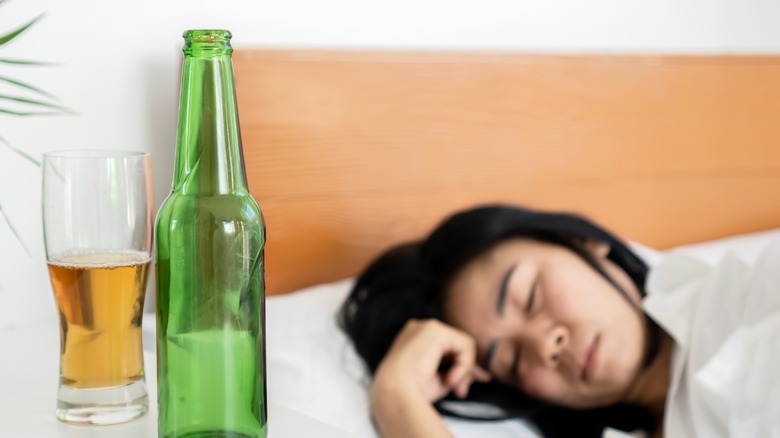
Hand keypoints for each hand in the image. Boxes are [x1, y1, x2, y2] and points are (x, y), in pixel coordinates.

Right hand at [372, 319, 491, 403]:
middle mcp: (419, 328)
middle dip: (465, 368)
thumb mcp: (440, 380)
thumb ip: (458, 372)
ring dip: (463, 370)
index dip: (460, 366)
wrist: (396, 395)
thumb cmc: (412, 392)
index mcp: (414, 339)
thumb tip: (482, 374)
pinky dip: (463, 366)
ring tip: (452, 387)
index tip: (464, 388)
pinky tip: (449, 379)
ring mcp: (427, 326)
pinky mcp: (435, 330)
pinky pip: (465, 346)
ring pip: (463, 345)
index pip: (447, 349)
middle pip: (456, 345)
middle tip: (461, 392)